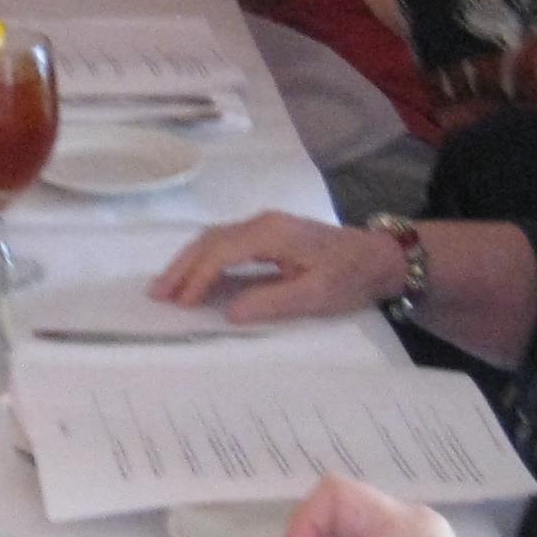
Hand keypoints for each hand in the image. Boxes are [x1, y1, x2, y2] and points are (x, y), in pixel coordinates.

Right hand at [151, 210, 398, 322]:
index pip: (221, 252)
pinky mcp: (268, 233)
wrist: (379, 257)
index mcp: (271, 234)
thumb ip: (270, 302)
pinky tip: (194, 276)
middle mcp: (262, 223)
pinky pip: (225, 242)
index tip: (181, 305)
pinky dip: (203, 258)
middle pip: (209, 240)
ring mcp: (264, 225)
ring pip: (213, 238)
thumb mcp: (314, 296)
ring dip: (188, 262)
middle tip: (156, 295)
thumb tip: (228, 313)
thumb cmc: (349, 277)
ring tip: (166, 288)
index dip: (197, 278)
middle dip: (181, 268)